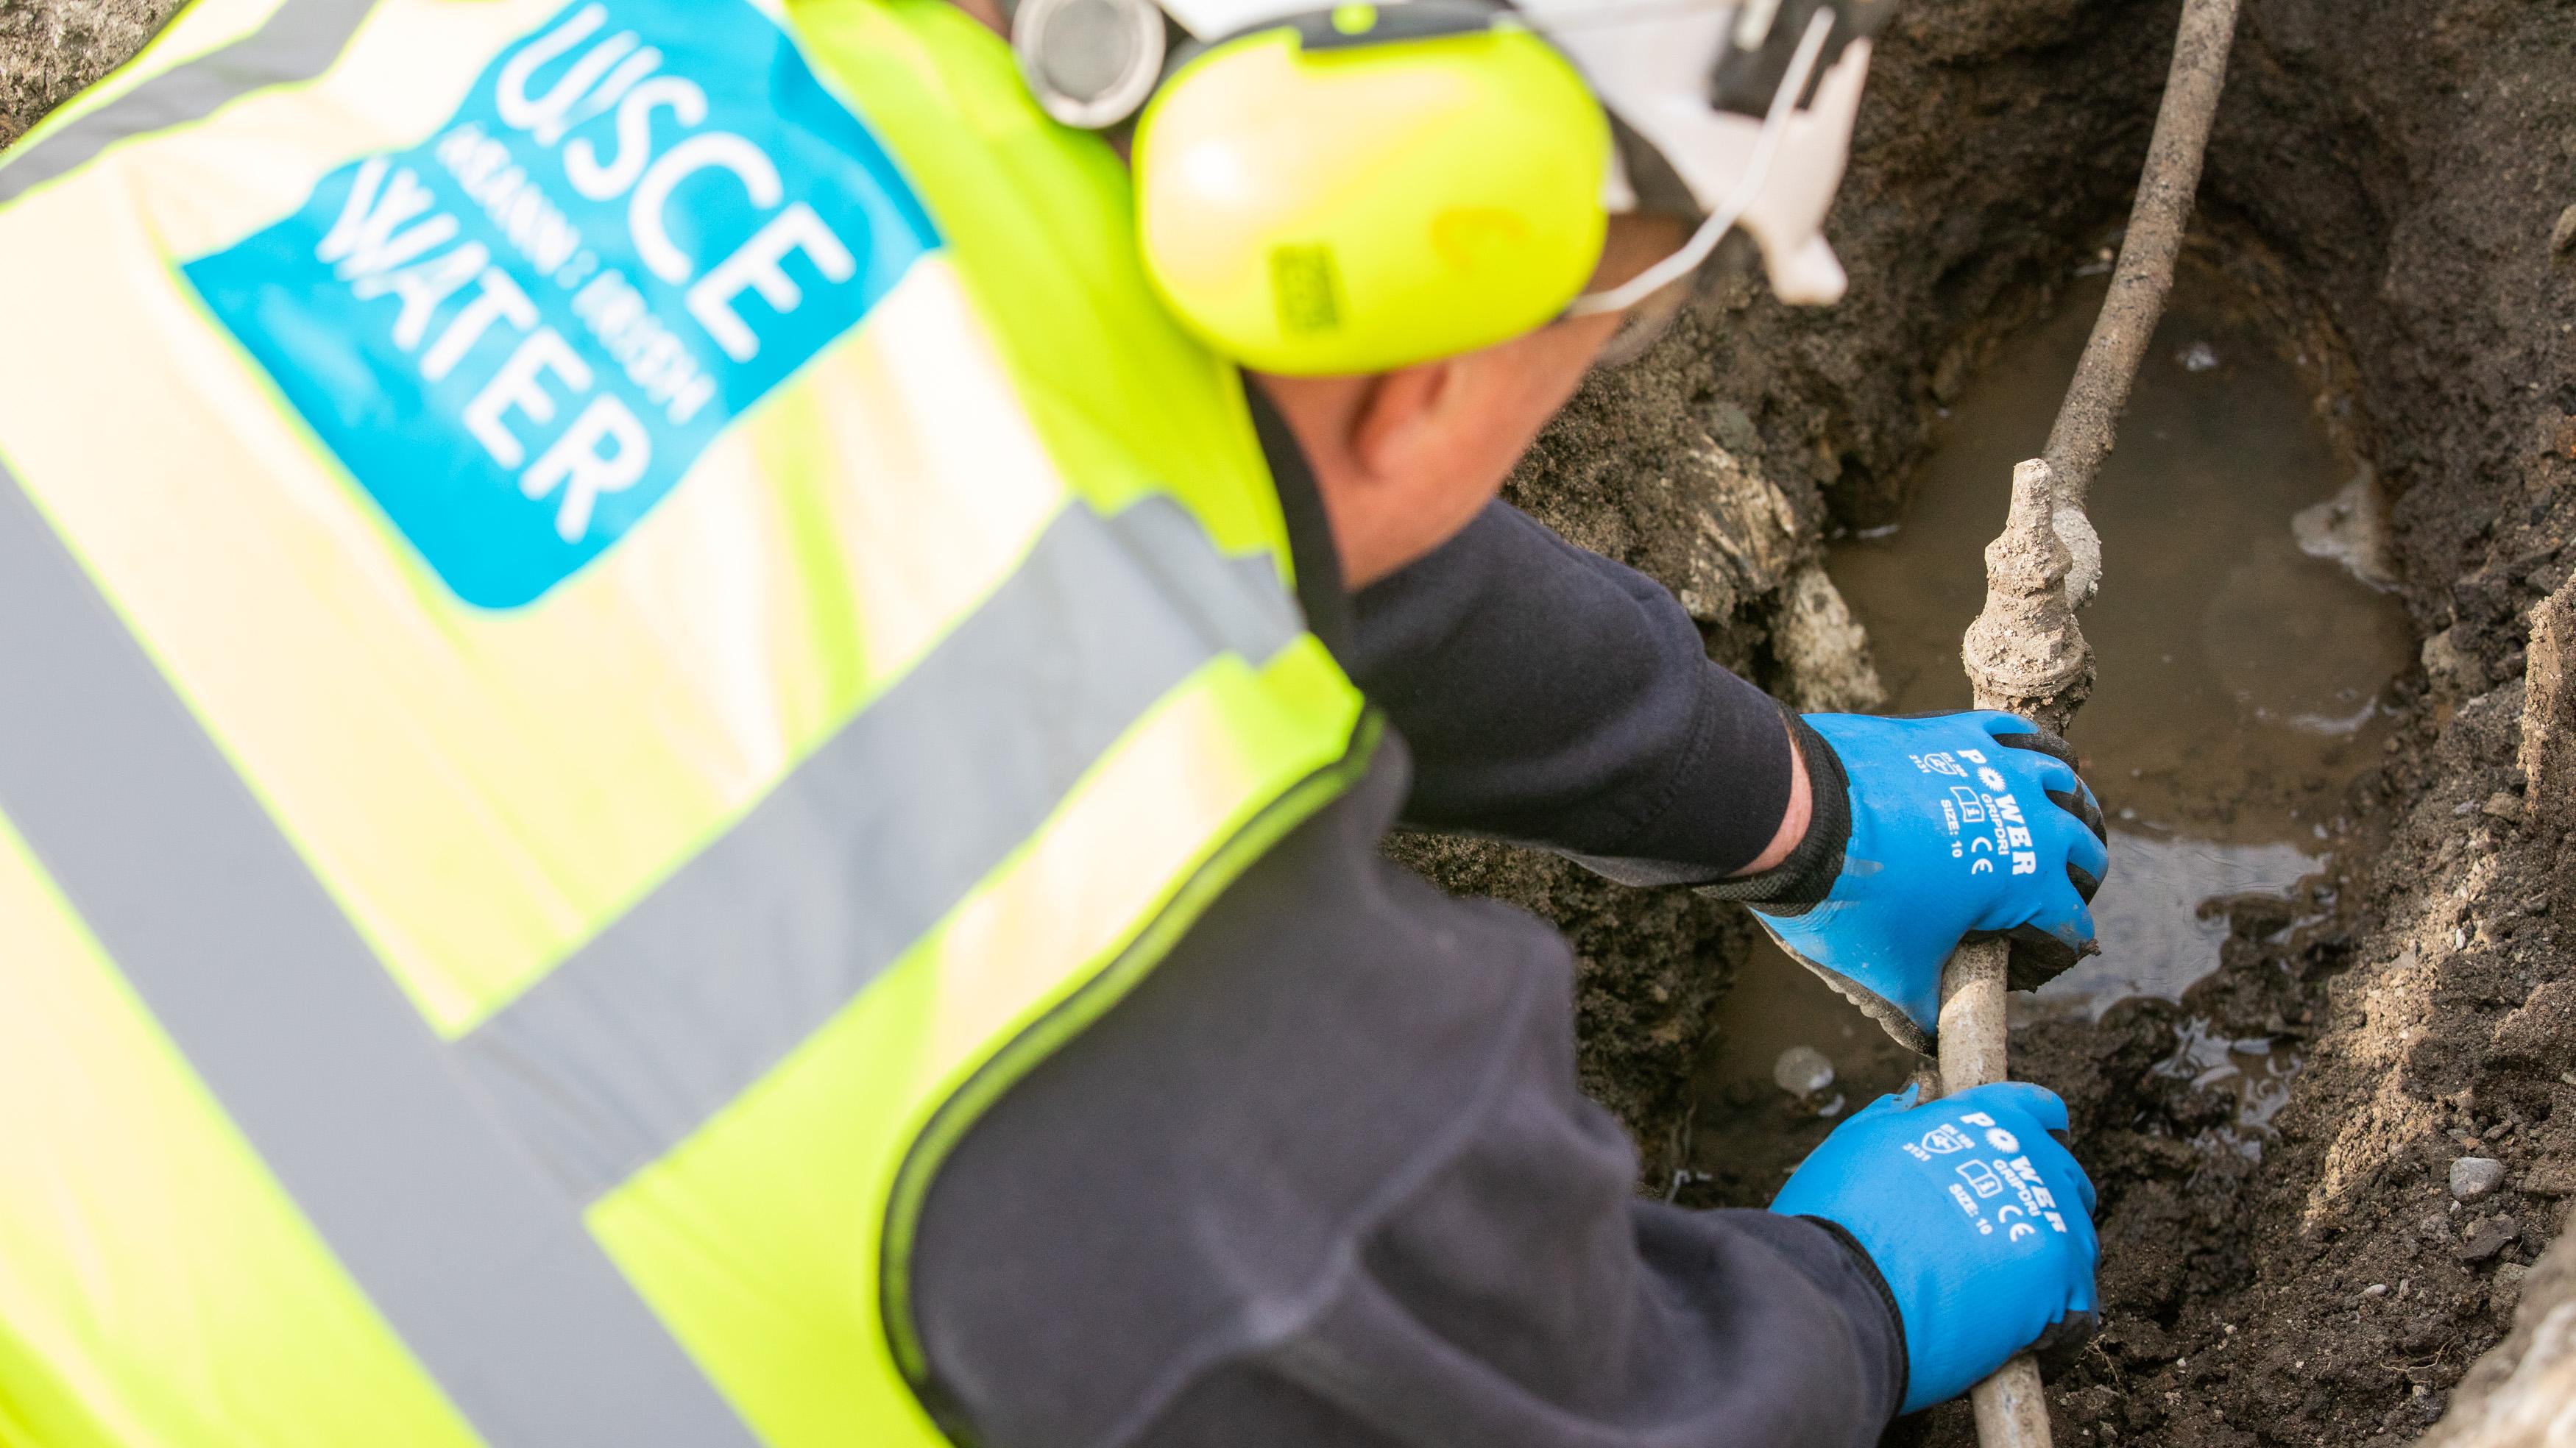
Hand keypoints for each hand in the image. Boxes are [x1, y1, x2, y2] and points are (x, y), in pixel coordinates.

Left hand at [1724, 711, 2107, 1050]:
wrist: (1805, 818)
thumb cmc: (1857, 903)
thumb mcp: (1896, 972)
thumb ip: (1924, 1011)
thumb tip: (1928, 1043)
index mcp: (2032, 881)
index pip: (2072, 923)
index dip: (2059, 947)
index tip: (2039, 956)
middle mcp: (2033, 818)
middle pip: (2084, 848)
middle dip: (2078, 873)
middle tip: (2055, 889)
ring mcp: (1998, 766)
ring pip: (2060, 779)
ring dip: (2062, 803)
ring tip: (2050, 819)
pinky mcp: (1957, 730)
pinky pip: (2011, 730)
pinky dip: (2024, 743)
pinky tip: (2016, 754)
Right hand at [1772, 1083, 2098, 1414]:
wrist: (1842, 1291)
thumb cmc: (1839, 1215)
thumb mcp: (1857, 1143)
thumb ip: (1894, 1119)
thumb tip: (1911, 1102)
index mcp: (1986, 1119)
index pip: (2036, 1108)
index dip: (2031, 1129)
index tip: (2016, 1155)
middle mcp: (2030, 1160)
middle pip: (2063, 1176)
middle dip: (2039, 1198)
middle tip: (1995, 1231)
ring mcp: (2051, 1222)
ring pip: (2075, 1239)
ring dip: (2045, 1257)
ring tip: (1999, 1287)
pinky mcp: (2062, 1283)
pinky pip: (2079, 1303)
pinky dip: (2053, 1317)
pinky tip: (2013, 1327)